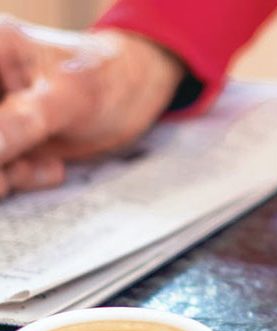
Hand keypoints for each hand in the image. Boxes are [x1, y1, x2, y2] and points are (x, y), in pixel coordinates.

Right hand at [0, 16, 183, 196]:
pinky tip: (51, 167)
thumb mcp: (64, 100)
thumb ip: (17, 125)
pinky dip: (22, 178)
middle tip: (11, 175)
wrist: (135, 94)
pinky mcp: (8, 140)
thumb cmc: (105, 79)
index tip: (3, 153)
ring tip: (43, 166)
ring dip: (7, 175)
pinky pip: (1, 171)